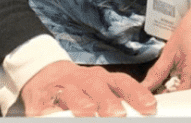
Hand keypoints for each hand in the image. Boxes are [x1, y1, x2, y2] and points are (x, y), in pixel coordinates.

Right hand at [20, 60, 156, 116]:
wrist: (42, 75)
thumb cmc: (80, 89)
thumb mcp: (101, 90)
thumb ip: (119, 98)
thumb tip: (146, 110)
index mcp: (102, 79)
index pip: (121, 82)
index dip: (136, 93)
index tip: (150, 107)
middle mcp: (83, 80)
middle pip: (97, 85)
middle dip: (108, 100)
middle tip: (119, 114)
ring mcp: (62, 88)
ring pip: (71, 92)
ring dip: (80, 102)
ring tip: (88, 112)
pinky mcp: (40, 101)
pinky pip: (46, 105)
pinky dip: (49, 112)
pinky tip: (51, 116)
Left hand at [143, 0, 190, 91]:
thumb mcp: (171, 48)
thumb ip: (157, 71)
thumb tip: (146, 86)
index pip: (180, 96)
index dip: (169, 96)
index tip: (161, 92)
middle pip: (190, 95)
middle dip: (178, 91)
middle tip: (171, 78)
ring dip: (188, 85)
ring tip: (183, 69)